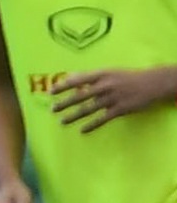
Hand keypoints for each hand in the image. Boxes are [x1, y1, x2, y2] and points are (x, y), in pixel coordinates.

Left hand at [50, 64, 176, 131]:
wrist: (152, 83)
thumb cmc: (127, 77)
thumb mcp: (108, 72)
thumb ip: (90, 76)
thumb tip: (70, 77)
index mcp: (101, 75)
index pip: (78, 80)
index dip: (63, 86)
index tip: (50, 92)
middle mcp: (105, 86)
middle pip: (80, 95)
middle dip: (64, 103)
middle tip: (52, 109)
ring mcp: (112, 98)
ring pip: (89, 109)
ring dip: (74, 116)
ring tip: (62, 121)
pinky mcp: (120, 109)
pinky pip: (103, 119)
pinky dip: (92, 125)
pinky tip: (82, 130)